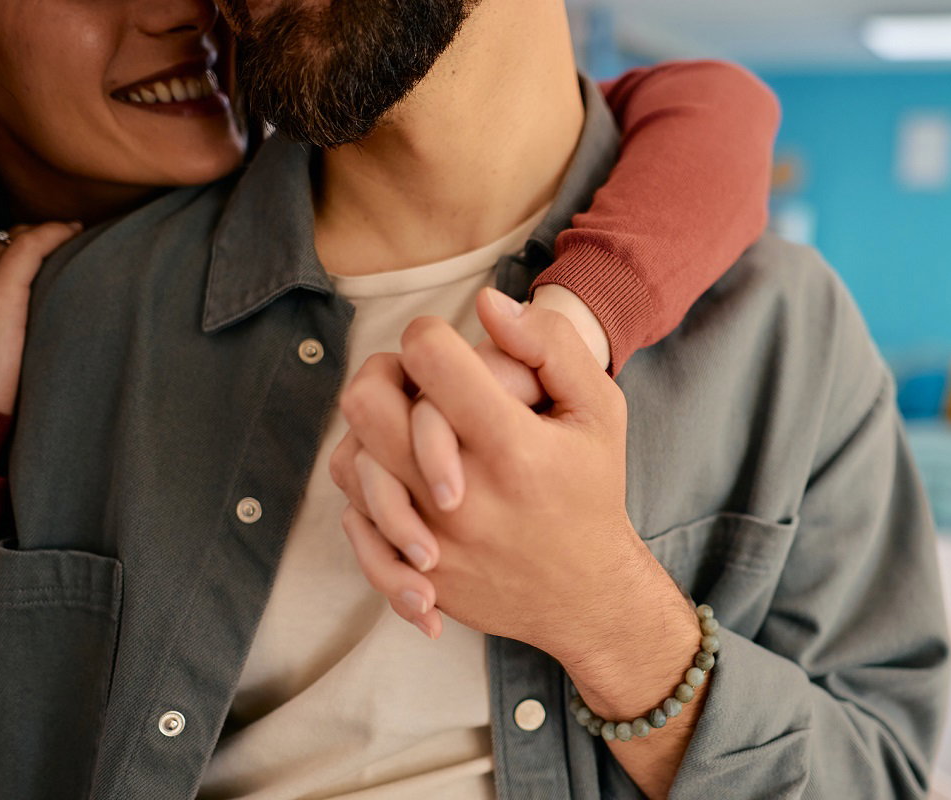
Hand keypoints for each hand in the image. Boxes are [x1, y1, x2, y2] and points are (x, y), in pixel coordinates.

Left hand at [328, 287, 606, 635]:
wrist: (588, 596)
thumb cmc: (591, 491)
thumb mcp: (599, 410)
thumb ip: (551, 345)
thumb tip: (487, 302)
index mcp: (511, 446)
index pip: (429, 358)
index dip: (428, 336)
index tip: (445, 349)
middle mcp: (462, 496)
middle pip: (368, 403)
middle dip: (385, 375)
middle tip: (416, 385)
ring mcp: (432, 540)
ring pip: (351, 459)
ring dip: (374, 435)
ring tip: (413, 436)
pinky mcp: (413, 575)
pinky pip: (353, 518)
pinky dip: (368, 493)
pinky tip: (402, 484)